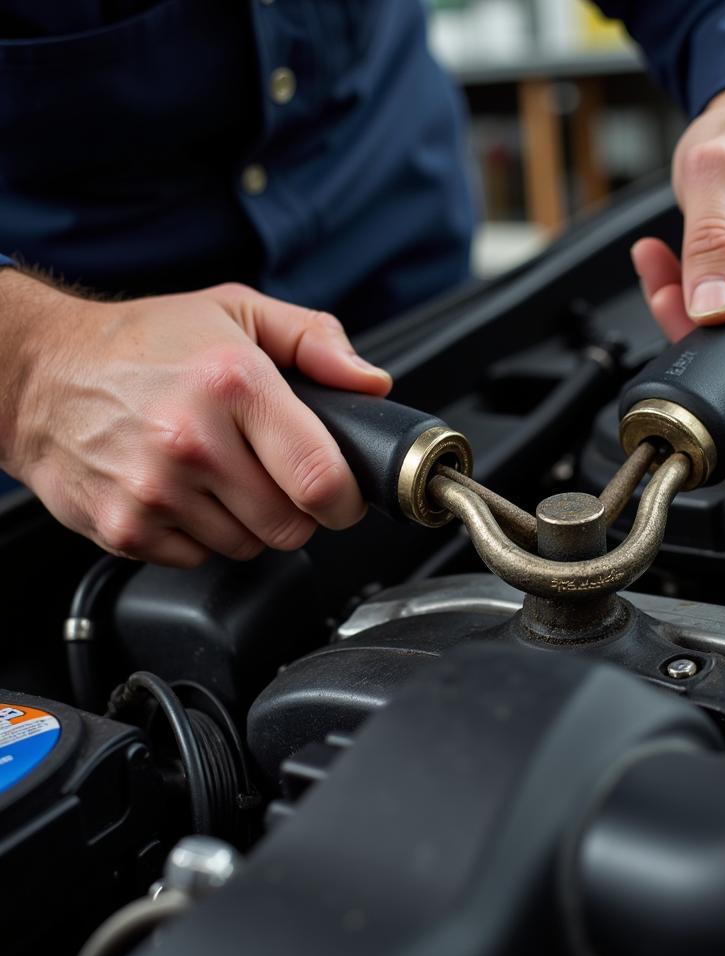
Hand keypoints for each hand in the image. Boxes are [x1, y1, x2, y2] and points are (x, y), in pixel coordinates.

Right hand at [0, 273, 391, 565]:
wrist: (37, 373)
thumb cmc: (143, 342)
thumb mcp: (236, 312)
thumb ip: (315, 340)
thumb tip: (371, 383)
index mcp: (232, 384)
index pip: (321, 478)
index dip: (346, 500)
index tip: (344, 497)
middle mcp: (190, 441)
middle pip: (290, 526)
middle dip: (297, 510)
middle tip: (274, 476)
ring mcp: (153, 492)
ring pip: (248, 548)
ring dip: (249, 522)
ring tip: (221, 476)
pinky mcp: (125, 530)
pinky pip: (199, 559)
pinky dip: (203, 535)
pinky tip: (183, 492)